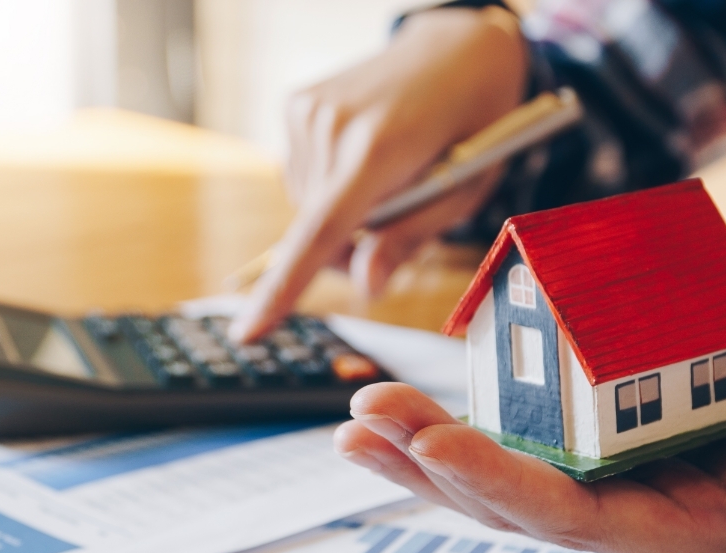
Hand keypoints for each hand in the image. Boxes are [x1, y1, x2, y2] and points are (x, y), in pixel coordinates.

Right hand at [228, 7, 526, 342]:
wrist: (460, 46)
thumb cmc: (476, 121)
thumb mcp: (466, 189)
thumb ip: (410, 237)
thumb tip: (366, 286)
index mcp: (378, 148)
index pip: (321, 232)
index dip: (284, 288)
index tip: (248, 332)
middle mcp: (331, 125)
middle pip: (317, 231)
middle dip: (353, 246)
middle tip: (402, 218)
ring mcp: (307, 111)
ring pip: (309, 207)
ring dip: (343, 213)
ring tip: (390, 176)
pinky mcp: (296, 104)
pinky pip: (304, 176)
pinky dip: (331, 184)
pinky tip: (365, 156)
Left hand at [334, 313, 725, 552]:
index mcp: (682, 529)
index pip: (579, 519)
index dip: (505, 484)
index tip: (439, 443)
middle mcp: (624, 515)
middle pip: (512, 504)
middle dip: (434, 463)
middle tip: (369, 417)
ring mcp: (596, 480)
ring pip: (492, 481)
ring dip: (419, 451)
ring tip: (359, 415)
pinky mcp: (579, 444)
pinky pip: (503, 441)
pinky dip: (444, 426)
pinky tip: (392, 411)